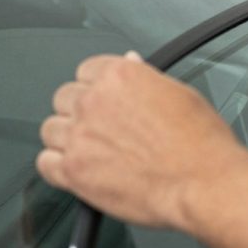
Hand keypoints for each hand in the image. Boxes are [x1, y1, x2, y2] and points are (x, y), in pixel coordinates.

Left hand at [36, 52, 244, 229]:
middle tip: (98, 126)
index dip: (96, 87)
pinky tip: (74, 169)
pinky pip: (45, 164)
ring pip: (50, 129)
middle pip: (64, 98)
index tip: (102, 98)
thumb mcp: (177, 92)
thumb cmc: (199, 141)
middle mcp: (93, 101)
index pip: (86, 71)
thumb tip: (131, 67)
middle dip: (78, 110)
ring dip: (66, 138)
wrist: (202, 181)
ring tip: (87, 149)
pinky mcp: (74, 171)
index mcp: (118, 75)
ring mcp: (80, 136)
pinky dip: (57, 167)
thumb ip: (144, 78)